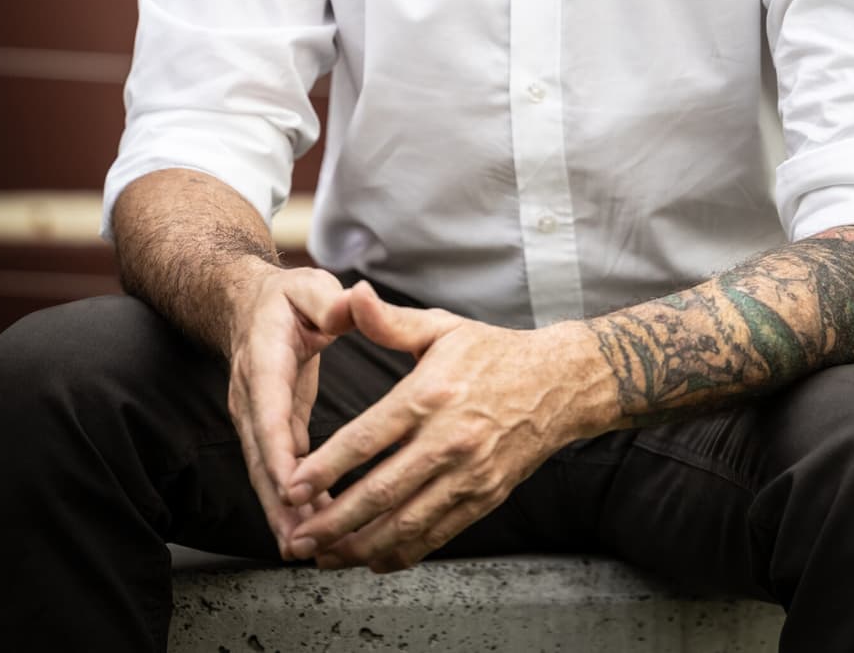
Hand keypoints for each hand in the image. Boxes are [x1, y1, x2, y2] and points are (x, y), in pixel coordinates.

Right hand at [226, 264, 356, 556]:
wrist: (250, 307)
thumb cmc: (289, 298)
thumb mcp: (311, 288)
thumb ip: (328, 300)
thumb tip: (350, 305)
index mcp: (265, 359)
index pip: (268, 408)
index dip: (276, 447)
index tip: (291, 483)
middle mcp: (252, 395)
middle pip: (260, 454)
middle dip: (278, 499)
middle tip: (299, 539)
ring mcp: (255, 416)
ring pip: (265, 471)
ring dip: (283, 511)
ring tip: (308, 548)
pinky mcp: (267, 429)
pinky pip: (277, 469)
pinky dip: (291, 500)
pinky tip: (312, 529)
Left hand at [282, 282, 591, 572]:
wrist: (559, 383)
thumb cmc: (494, 353)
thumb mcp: (441, 327)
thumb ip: (390, 322)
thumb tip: (354, 295)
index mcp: (432, 394)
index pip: (369, 438)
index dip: (327, 467)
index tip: (293, 485)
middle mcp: (450, 439)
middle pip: (382, 492)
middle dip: (333, 521)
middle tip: (297, 538)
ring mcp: (470, 474)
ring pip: (407, 523)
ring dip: (360, 546)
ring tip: (324, 556)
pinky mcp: (485, 497)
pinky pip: (437, 535)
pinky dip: (401, 553)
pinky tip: (372, 558)